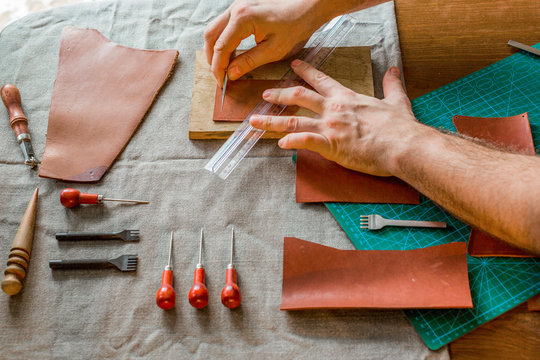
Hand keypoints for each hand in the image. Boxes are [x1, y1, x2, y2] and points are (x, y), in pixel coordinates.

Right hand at [204, 0, 331, 86]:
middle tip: (220, 76)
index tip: (222, 82)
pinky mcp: (241, 7)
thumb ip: (249, 62)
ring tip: (224, 67)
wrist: (306, 6)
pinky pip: (224, 25)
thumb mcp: (273, 50)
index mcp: (242, 19)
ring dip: (216, 49)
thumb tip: (231, 74)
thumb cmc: (294, 25)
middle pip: (211, 36)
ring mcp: (237, 6)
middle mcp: (236, 9)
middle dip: (212, 58)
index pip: (221, 47)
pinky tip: (231, 53)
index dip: (218, 67)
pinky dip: (223, 40)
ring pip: (215, 29)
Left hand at [249, 60, 423, 176]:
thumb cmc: (400, 127)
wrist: (403, 144)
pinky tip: (280, 144)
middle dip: (279, 95)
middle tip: (265, 94)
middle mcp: (334, 109)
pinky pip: (305, 142)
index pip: (321, 80)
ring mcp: (330, 127)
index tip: (293, 66)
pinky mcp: (331, 146)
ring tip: (254, 121)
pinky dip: (291, 142)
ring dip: (272, 121)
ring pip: (294, 121)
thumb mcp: (397, 100)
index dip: (305, 72)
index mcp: (347, 98)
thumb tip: (393, 70)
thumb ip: (391, 84)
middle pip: (300, 97)